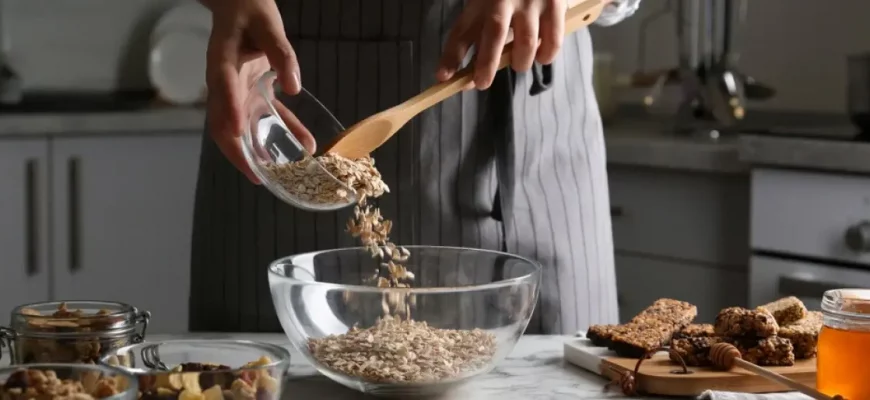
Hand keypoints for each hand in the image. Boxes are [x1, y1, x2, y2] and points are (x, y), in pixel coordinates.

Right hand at [203, 0, 314, 183]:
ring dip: (260, 149)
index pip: (222, 88)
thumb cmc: (250, 10)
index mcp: (221, 61)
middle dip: (238, 151)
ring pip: (245, 127)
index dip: (229, 112)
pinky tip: (304, 143)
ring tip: (279, 173)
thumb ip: (281, 53)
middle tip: (256, 176)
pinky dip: (283, 130)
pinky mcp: (252, 92)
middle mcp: (225, 83)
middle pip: (224, 122)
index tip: (238, 134)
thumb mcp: (268, 25)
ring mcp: (237, 90)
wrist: (241, 4)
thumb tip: (294, 87)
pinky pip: (266, 116)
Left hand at [437, 0, 565, 89]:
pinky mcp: (555, 4)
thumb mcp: (488, 7)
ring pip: (526, 42)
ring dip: (521, 62)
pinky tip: (542, 57)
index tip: (443, 77)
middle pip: (494, 33)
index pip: (462, 30)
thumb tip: (470, 79)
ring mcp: (532, 0)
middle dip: (486, 63)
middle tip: (482, 83)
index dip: (452, 56)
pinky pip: (552, 40)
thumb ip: (480, 38)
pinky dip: (546, 55)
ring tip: (519, 64)